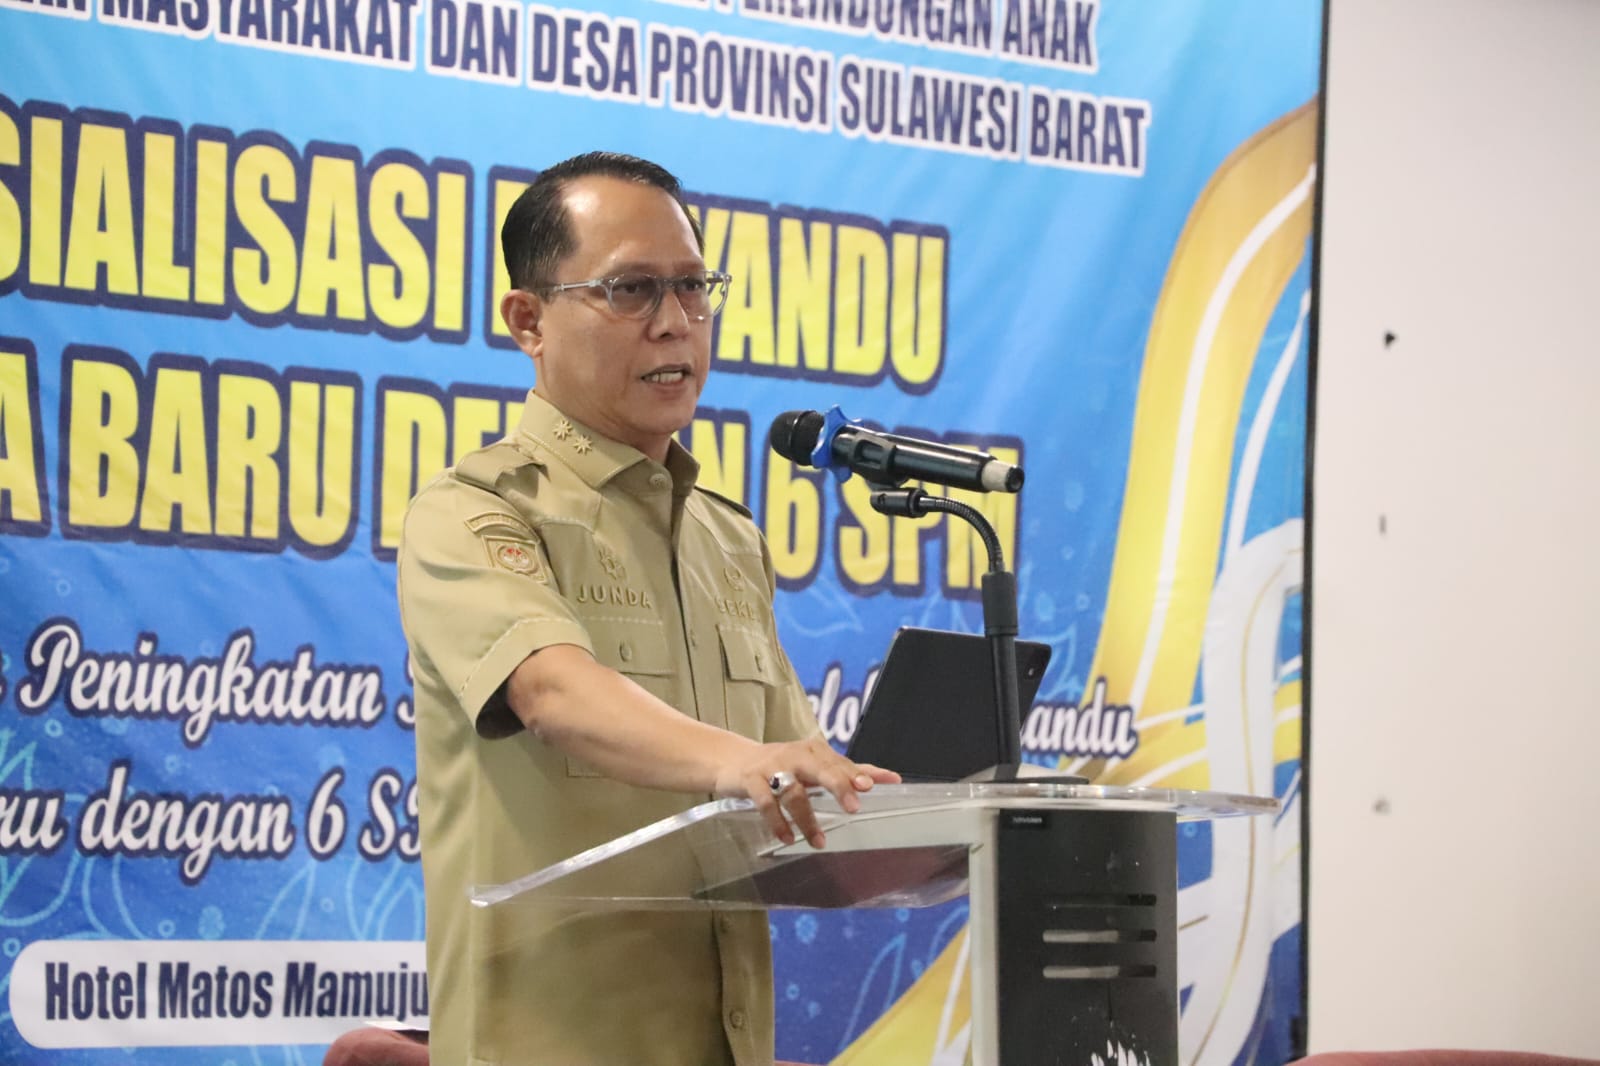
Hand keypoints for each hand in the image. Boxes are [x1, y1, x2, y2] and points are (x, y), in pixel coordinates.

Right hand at [714, 736, 899, 847]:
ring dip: (807, 820)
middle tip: (852, 808)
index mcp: (814, 751)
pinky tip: (788, 838)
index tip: (871, 785)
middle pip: (820, 769)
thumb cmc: (782, 765)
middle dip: (837, 786)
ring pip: (793, 792)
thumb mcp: (815, 765)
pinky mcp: (751, 780)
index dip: (856, 773)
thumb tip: (892, 778)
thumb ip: (850, 772)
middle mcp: (795, 755)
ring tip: (819, 842)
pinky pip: (766, 802)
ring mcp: (772, 766)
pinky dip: (778, 822)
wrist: (734, 761)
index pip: (840, 763)